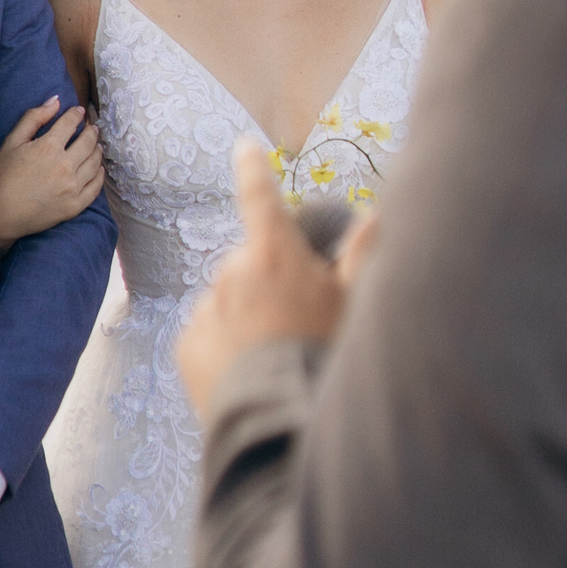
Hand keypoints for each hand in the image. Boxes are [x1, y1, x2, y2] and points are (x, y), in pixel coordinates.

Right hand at [0, 96, 103, 256]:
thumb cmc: (0, 177)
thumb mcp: (12, 142)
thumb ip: (34, 118)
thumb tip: (55, 101)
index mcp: (48, 147)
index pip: (71, 123)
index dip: (76, 114)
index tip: (79, 112)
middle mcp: (64, 166)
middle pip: (88, 141)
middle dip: (91, 131)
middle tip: (91, 127)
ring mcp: (72, 187)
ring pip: (95, 162)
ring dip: (97, 149)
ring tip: (96, 145)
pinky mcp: (75, 206)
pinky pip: (96, 187)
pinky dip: (99, 174)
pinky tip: (98, 168)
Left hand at [176, 141, 351, 419]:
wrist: (278, 420)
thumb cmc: (324, 356)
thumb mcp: (354, 305)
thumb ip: (363, 256)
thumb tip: (378, 214)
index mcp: (273, 254)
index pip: (260, 197)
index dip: (253, 169)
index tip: (244, 147)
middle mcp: (233, 272)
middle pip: (249, 265)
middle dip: (267, 283)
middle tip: (295, 323)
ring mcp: (206, 308)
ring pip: (228, 302)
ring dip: (247, 318)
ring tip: (275, 357)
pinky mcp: (188, 344)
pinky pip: (209, 336)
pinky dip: (226, 348)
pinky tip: (250, 373)